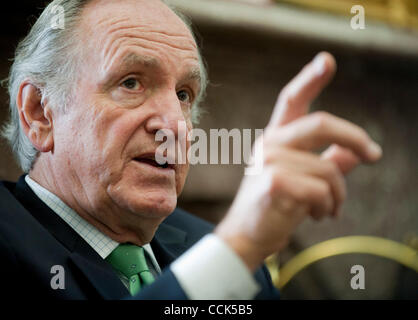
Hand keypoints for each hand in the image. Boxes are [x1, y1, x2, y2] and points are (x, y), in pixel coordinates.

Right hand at [214, 52, 381, 271]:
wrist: (247, 236)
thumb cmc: (275, 205)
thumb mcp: (303, 179)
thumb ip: (329, 162)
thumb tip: (357, 152)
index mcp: (275, 138)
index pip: (292, 100)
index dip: (310, 79)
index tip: (327, 60)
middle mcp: (270, 144)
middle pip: (321, 123)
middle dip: (354, 137)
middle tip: (375, 155)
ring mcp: (269, 161)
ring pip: (327, 169)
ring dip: (338, 194)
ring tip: (328, 208)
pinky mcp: (274, 182)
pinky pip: (321, 190)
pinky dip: (327, 206)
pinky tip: (316, 215)